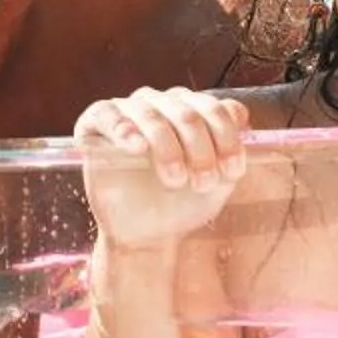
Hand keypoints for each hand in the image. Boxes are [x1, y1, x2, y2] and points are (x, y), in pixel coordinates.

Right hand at [78, 88, 247, 251]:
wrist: (146, 233)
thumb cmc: (182, 203)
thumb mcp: (217, 180)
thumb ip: (231, 149)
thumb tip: (240, 117)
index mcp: (193, 110)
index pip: (215, 108)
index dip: (227, 138)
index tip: (231, 171)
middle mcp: (162, 103)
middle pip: (187, 112)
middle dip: (201, 150)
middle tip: (203, 183)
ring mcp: (129, 110)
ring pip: (152, 114)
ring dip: (168, 148)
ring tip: (174, 180)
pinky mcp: (97, 123)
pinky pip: (108, 114)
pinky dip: (124, 128)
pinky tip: (137, 148)